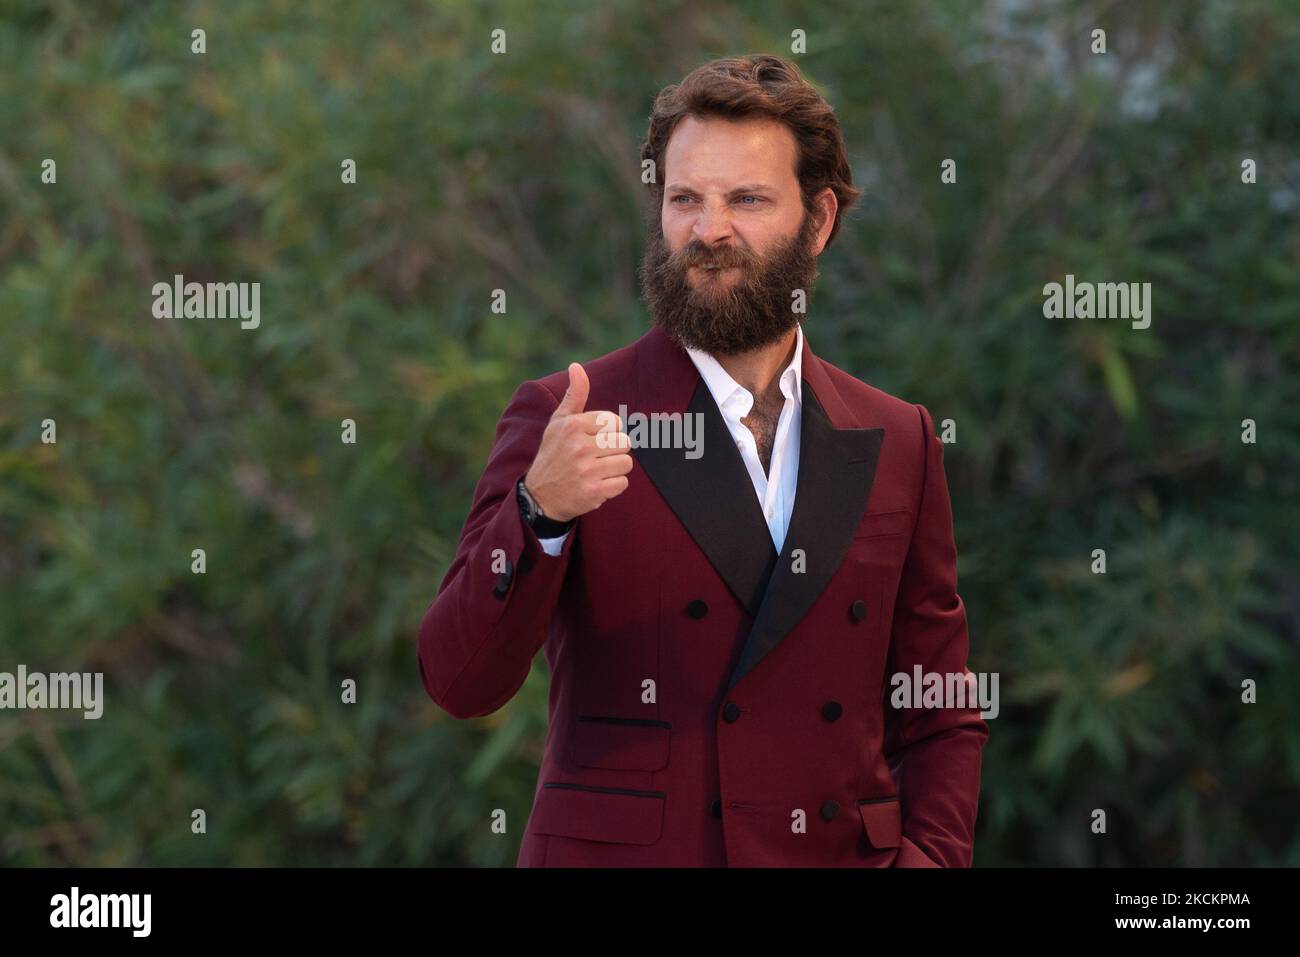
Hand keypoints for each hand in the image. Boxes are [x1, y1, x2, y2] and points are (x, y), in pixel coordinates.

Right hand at [523, 363, 632, 521]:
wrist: (539, 496)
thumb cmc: (553, 453)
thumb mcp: (559, 422)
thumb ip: (574, 395)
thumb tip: (576, 366)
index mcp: (572, 425)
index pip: (614, 422)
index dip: (607, 432)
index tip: (592, 440)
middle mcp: (579, 446)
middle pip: (624, 442)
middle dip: (613, 451)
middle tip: (594, 458)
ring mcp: (586, 470)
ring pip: (626, 463)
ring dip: (614, 469)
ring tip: (595, 471)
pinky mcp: (593, 492)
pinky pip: (622, 483)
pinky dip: (612, 486)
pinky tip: (596, 485)